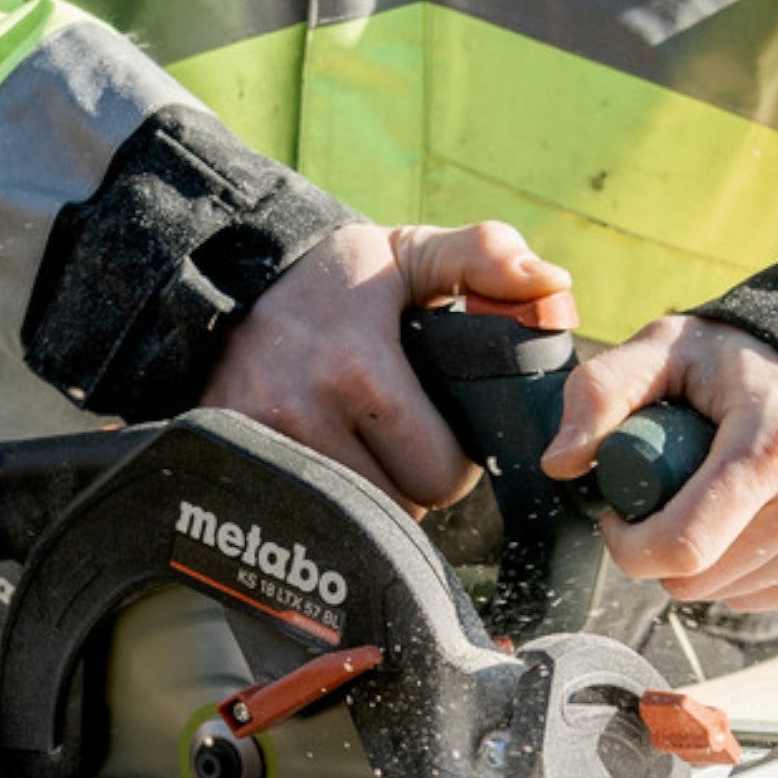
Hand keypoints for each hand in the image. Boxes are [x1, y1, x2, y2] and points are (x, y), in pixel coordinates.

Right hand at [201, 221, 572, 512]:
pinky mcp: (231, 461)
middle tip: (403, 448)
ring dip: (370, 500)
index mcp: (361, 368)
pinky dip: (324, 507)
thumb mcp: (411, 252)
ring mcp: (262, 445)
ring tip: (365, 455)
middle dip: (413, 486)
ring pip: (353, 524)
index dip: (453, 465)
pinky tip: (327, 470)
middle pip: (398, 509)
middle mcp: (305, 413)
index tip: (442, 437)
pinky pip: (302, 521)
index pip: (439, 475)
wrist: (226, 277)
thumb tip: (551, 284)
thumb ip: (487, 257)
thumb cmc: (336, 277)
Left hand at [540, 314, 777, 609]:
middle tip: (667, 496)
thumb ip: (603, 391)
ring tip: (713, 498)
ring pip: (723, 595)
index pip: (681, 548)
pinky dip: (736, 570)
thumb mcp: (670, 347)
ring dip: (698, 562)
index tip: (618, 512)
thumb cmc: (746, 362)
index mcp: (775, 445)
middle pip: (695, 581)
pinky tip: (748, 518)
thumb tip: (560, 462)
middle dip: (659, 550)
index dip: (628, 544)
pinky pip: (758, 599)